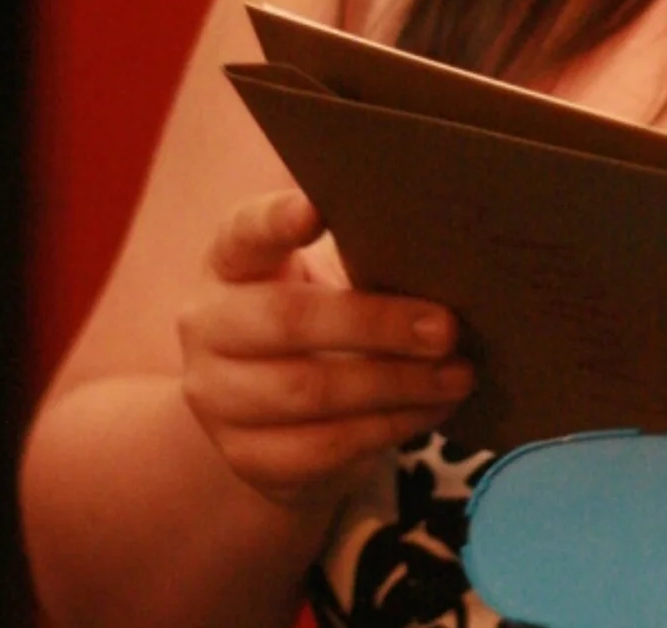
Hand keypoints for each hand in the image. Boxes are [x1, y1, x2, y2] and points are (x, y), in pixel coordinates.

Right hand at [176, 190, 472, 509]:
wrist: (290, 417)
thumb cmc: (329, 318)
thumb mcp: (336, 277)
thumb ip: (366, 256)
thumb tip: (444, 250)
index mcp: (231, 263)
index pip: (244, 233)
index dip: (276, 221)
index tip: (318, 210)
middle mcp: (209, 325)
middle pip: (286, 319)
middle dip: (375, 324)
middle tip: (446, 328)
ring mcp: (218, 397)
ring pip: (308, 391)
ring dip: (396, 384)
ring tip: (458, 374)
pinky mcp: (248, 456)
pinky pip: (324, 445)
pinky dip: (389, 426)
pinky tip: (432, 408)